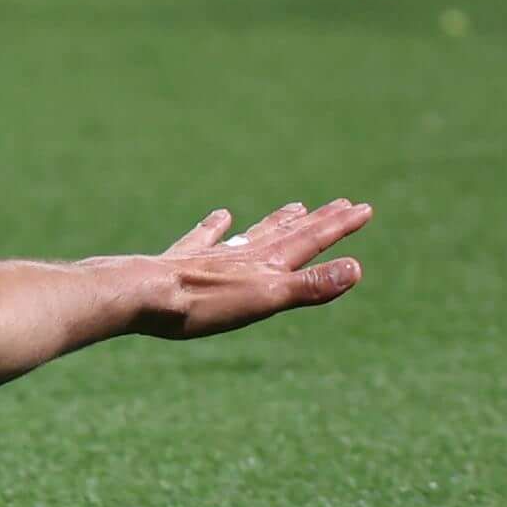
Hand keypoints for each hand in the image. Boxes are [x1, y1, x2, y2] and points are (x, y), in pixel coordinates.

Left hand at [131, 200, 372, 336]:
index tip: (364, 208)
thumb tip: (356, 268)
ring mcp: (213, 255)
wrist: (143, 295)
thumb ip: (309, 286)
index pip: (312, 240)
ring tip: (295, 206)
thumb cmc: (205, 304)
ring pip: (254, 233)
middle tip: (342, 203)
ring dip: (278, 220)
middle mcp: (244, 253)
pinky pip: (205, 238)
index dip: (339, 227)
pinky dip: (216, 227)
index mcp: (267, 264)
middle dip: (318, 220)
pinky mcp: (183, 262)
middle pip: (288, 232)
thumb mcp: (265, 299)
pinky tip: (222, 216)